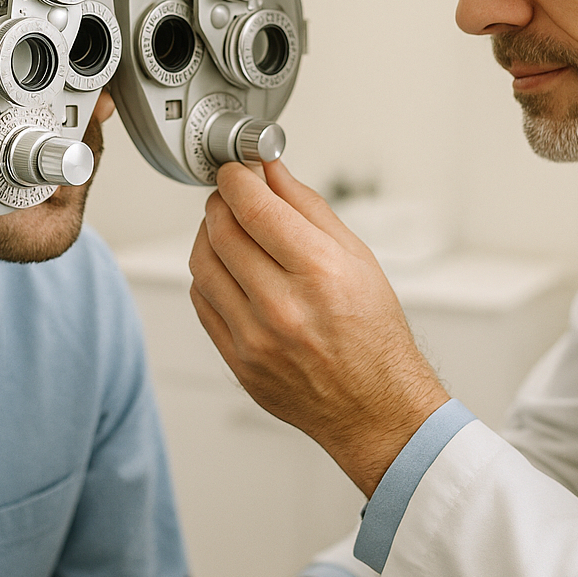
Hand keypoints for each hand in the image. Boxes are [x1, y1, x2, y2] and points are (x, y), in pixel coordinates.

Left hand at [189, 159, 448, 496]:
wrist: (374, 406)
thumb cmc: (374, 333)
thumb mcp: (357, 257)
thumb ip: (308, 208)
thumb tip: (272, 171)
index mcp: (319, 273)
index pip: (254, 208)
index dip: (236, 179)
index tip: (235, 169)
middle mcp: (283, 307)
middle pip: (222, 232)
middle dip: (220, 202)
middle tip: (231, 194)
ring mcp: (255, 338)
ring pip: (202, 265)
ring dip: (208, 235)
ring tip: (228, 228)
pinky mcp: (238, 360)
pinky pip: (202, 302)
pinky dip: (208, 275)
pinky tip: (227, 268)